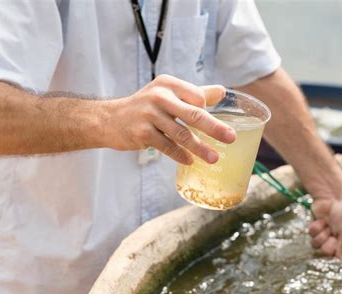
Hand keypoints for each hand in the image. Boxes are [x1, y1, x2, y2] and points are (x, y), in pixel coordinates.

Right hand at [103, 74, 235, 163]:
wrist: (110, 119)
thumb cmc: (145, 107)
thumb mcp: (167, 94)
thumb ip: (195, 93)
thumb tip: (222, 92)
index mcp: (168, 84)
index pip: (197, 97)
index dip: (207, 111)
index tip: (212, 124)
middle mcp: (159, 97)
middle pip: (193, 114)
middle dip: (214, 128)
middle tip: (231, 138)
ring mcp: (149, 115)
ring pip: (181, 134)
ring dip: (199, 148)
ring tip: (213, 158)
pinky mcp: (142, 132)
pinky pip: (167, 146)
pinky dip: (180, 154)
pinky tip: (190, 161)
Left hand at [308, 191, 341, 258]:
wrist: (332, 196)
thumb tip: (340, 262)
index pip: (338, 257)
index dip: (335, 251)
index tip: (336, 243)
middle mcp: (335, 240)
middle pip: (325, 252)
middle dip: (327, 243)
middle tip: (331, 234)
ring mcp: (324, 233)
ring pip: (316, 244)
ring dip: (320, 235)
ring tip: (326, 226)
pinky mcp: (315, 227)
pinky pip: (311, 234)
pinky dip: (316, 227)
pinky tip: (321, 220)